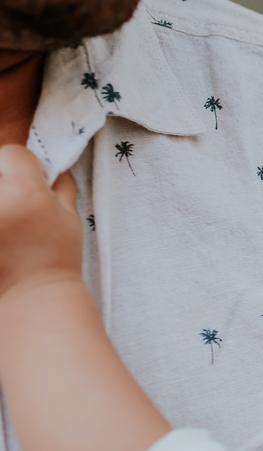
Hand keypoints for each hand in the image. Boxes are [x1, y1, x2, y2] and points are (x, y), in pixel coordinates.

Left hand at [0, 145, 81, 301]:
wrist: (31, 296)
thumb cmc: (56, 257)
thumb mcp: (69, 216)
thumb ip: (59, 183)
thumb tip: (50, 165)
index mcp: (25, 191)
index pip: (12, 153)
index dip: (23, 168)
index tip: (29, 187)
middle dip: (5, 183)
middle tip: (14, 208)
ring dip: (0, 202)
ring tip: (7, 222)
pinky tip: (3, 235)